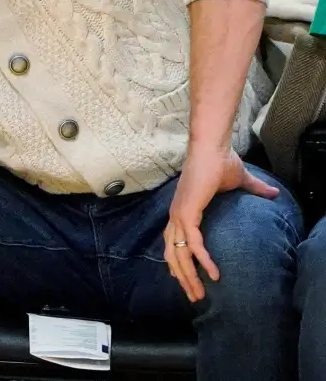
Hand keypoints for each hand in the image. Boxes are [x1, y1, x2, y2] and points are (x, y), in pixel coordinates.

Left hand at [165, 149, 278, 301]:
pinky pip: (193, 243)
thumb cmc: (222, 161)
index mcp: (182, 211)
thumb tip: (271, 193)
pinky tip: (213, 274)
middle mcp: (176, 216)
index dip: (177, 263)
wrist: (213, 147)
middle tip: (194, 297)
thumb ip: (254, 190)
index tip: (185, 280)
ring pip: (178, 254)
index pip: (173, 243)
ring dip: (188, 276)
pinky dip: (202, 260)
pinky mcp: (187, 213)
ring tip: (199, 294)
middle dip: (182, 277)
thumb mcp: (239, 181)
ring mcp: (179, 215)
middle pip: (172, 254)